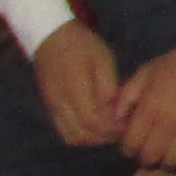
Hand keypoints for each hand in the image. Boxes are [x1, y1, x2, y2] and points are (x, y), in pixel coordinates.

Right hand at [30, 19, 126, 147]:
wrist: (50, 36)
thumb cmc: (81, 45)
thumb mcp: (102, 59)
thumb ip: (108, 87)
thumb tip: (115, 112)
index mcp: (75, 89)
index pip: (93, 122)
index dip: (111, 129)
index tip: (126, 125)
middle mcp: (60, 103)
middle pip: (81, 135)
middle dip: (103, 137)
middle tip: (120, 129)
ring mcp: (52, 107)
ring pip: (71, 137)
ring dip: (91, 139)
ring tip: (108, 129)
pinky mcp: (49, 107)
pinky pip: (63, 131)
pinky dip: (80, 134)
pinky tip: (93, 126)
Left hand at [117, 48, 175, 173]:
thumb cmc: (175, 65)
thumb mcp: (144, 74)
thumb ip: (126, 96)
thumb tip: (117, 121)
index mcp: (148, 110)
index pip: (131, 145)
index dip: (128, 149)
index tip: (133, 145)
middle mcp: (167, 125)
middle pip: (149, 159)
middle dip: (145, 159)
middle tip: (149, 152)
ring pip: (172, 163)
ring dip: (166, 163)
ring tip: (167, 156)